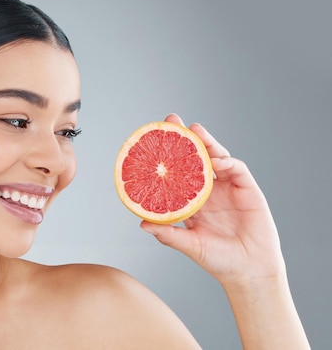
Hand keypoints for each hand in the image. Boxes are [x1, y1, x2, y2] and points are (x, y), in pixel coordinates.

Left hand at [140, 114, 285, 285]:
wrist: (249, 272)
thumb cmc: (218, 260)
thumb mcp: (189, 245)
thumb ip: (168, 234)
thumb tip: (142, 223)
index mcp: (192, 200)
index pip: (178, 171)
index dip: (168, 154)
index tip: (152, 139)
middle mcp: (209, 190)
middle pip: (196, 157)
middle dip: (186, 138)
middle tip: (172, 119)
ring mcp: (229, 188)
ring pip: (217, 157)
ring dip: (206, 142)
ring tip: (194, 130)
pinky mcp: (248, 190)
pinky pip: (237, 169)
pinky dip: (226, 162)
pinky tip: (216, 161)